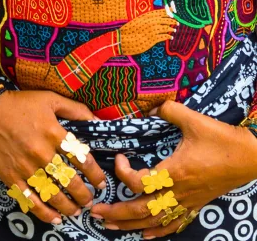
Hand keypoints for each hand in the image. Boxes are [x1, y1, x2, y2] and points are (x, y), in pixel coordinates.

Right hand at [0, 90, 106, 223]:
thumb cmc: (17, 104)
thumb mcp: (49, 99)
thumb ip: (75, 109)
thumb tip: (97, 120)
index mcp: (54, 133)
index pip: (82, 159)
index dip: (95, 174)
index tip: (101, 183)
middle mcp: (42, 153)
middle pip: (70, 181)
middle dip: (84, 195)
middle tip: (89, 201)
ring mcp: (25, 167)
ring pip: (52, 194)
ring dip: (68, 207)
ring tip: (76, 211)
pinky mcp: (10, 176)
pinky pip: (29, 200)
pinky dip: (44, 212)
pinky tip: (55, 219)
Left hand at [91, 101, 256, 237]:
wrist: (253, 158)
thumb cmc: (224, 140)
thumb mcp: (196, 120)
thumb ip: (170, 111)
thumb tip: (151, 106)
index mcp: (175, 172)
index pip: (139, 182)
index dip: (123, 172)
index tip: (119, 158)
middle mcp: (179, 192)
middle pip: (141, 209)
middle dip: (116, 212)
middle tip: (94, 211)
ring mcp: (187, 201)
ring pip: (154, 220)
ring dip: (129, 224)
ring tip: (107, 226)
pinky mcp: (196, 204)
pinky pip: (174, 223)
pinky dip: (157, 231)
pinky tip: (144, 235)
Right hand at [119, 10, 176, 55]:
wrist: (123, 40)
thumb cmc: (128, 31)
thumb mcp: (137, 21)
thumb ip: (146, 19)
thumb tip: (155, 18)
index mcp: (147, 16)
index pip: (161, 12)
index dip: (169, 11)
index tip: (173, 11)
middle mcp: (151, 22)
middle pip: (166, 20)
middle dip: (172, 21)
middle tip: (176, 22)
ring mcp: (153, 30)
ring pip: (167, 28)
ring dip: (171, 28)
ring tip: (174, 30)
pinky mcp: (153, 39)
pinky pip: (164, 37)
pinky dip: (168, 36)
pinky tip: (170, 37)